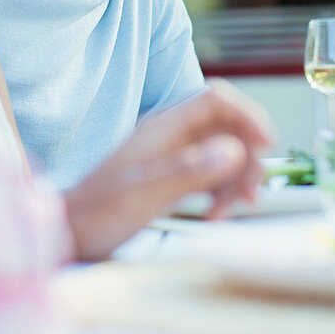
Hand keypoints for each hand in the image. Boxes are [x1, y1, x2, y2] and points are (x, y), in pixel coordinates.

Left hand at [64, 80, 273, 260]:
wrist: (67, 233)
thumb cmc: (96, 214)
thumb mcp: (144, 195)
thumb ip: (188, 172)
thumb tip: (234, 151)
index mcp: (162, 128)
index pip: (216, 100)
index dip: (247, 115)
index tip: (267, 146)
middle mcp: (170, 136)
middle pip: (228, 128)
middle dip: (246, 159)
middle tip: (247, 197)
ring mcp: (172, 156)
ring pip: (224, 154)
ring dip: (235, 181)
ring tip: (224, 214)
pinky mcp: (172, 177)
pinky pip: (211, 175)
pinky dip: (221, 192)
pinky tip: (214, 215)